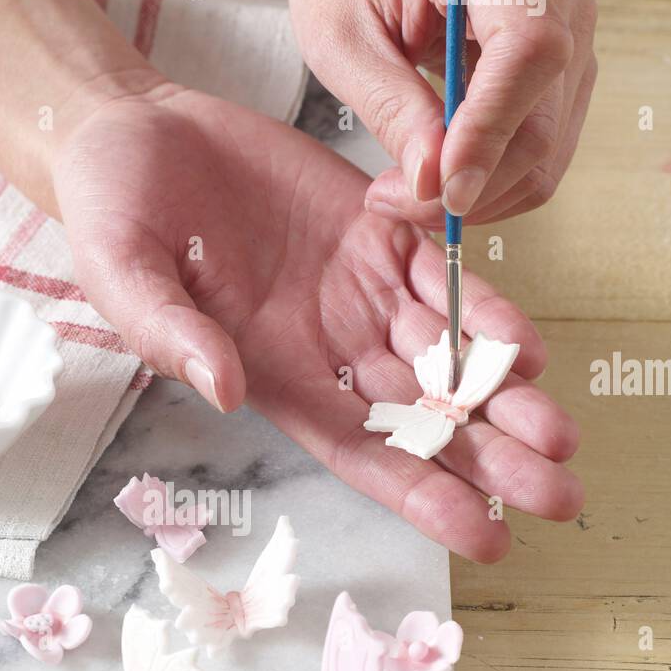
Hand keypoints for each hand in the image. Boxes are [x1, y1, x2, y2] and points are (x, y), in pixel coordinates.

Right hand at [52, 82, 581, 560]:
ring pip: (447, 357)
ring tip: (558, 437)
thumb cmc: (112, 216)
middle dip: (490, 460)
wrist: (133, 133)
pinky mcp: (376, 230)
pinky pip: (442, 276)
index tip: (482, 537)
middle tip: (556, 496)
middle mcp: (329, 347)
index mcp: (275, 377)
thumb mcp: (122, 278)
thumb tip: (223, 389)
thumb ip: (169, 334)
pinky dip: (483, 309)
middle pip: (424, 418)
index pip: (362, 452)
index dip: (422, 496)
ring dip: (504, 397)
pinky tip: (522, 344)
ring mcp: (358, 290)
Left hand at [289, 0, 597, 226]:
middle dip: (470, 186)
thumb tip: (433, 183)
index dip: (490, 131)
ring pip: (547, 150)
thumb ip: (390, 106)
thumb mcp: (340, 37)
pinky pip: (541, 150)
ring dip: (479, 196)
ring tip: (403, 195)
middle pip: (541, 120)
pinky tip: (434, 180)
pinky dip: (491, 183)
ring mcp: (568, 30)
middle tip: (392, 202)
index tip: (440, 190)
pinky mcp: (561, 70)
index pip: (527, 51)